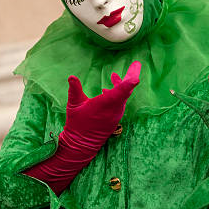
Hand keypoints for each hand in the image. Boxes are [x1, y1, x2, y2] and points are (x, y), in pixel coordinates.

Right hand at [23, 61, 140, 194]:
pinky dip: (116, 93)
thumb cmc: (77, 123)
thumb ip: (74, 89)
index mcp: (105, 104)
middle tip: (136, 64)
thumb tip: (71, 77)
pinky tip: (106, 90)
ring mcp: (116, 114)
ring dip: (121, 84)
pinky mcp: (114, 117)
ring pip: (123, 96)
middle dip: (131, 76)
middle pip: (127, 90)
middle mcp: (114, 109)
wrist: (81, 144)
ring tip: (114, 75)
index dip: (131, 77)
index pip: (123, 89)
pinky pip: (119, 102)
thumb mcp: (74, 105)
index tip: (136, 67)